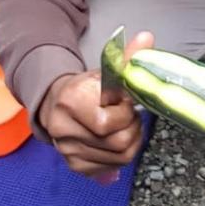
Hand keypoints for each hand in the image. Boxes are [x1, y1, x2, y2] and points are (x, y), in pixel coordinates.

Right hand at [38, 31, 154, 181]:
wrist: (57, 102)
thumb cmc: (86, 87)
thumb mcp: (106, 71)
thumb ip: (127, 57)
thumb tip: (147, 37)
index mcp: (70, 101)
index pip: (107, 122)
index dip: (124, 113)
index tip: (123, 103)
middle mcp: (63, 130)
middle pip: (117, 143)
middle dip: (132, 128)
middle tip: (128, 116)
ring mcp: (68, 151)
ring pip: (118, 159)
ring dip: (131, 142)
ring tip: (124, 126)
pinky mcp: (75, 165)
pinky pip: (111, 168)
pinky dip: (121, 156)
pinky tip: (116, 139)